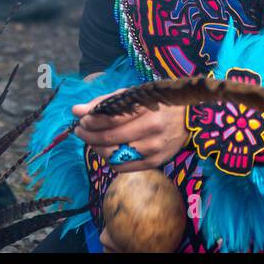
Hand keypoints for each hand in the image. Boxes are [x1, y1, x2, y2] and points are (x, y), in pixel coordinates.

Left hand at [73, 91, 189, 173]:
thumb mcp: (132, 95)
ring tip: (92, 140)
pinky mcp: (154, 162)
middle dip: (88, 135)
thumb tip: (76, 110)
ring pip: (114, 155)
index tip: (82, 119)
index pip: (110, 118)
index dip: (90, 121)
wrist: (188, 119)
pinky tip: (106, 151)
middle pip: (109, 139)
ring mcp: (154, 149)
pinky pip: (122, 167)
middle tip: (80, 130)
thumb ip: (104, 102)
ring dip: (96, 148)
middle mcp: (151, 130)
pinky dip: (109, 160)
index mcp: (146, 109)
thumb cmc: (155, 103)